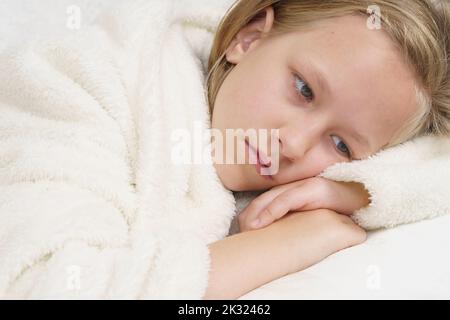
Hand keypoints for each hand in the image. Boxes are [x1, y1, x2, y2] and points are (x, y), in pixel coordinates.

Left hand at [238, 177, 370, 231]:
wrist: (362, 197)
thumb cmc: (335, 207)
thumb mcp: (308, 213)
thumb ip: (292, 216)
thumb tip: (273, 231)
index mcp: (291, 190)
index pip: (263, 200)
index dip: (250, 213)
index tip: (241, 227)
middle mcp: (295, 185)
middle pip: (264, 198)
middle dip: (250, 215)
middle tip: (240, 230)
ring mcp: (304, 185)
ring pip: (272, 198)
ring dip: (257, 214)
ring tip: (247, 228)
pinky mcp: (315, 188)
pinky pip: (288, 199)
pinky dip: (273, 210)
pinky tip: (263, 222)